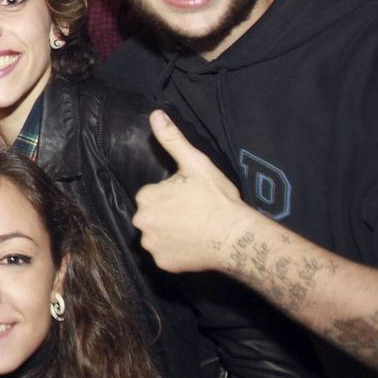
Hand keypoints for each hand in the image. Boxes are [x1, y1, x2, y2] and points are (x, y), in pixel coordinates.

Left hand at [133, 110, 257, 273]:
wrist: (235, 236)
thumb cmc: (216, 198)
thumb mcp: (195, 163)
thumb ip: (172, 139)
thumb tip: (156, 114)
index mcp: (146, 197)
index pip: (152, 195)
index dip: (172, 195)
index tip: (190, 197)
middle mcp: (141, 222)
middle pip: (152, 215)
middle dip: (168, 214)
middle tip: (193, 214)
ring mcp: (151, 245)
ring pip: (157, 236)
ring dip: (170, 234)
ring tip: (195, 230)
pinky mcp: (163, 263)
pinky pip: (165, 256)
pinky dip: (176, 252)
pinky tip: (193, 246)